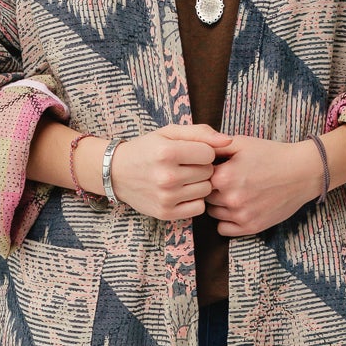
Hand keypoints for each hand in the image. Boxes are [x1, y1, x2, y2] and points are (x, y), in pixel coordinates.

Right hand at [104, 124, 230, 222]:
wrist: (116, 172)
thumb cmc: (147, 149)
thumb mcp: (169, 133)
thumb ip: (201, 133)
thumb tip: (228, 141)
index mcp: (167, 152)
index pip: (209, 154)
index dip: (202, 151)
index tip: (189, 152)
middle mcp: (166, 176)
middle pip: (208, 172)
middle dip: (201, 167)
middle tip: (184, 165)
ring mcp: (166, 197)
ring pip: (206, 190)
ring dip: (199, 183)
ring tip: (182, 178)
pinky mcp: (166, 213)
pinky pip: (199, 208)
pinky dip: (194, 200)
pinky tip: (182, 192)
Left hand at [203, 134, 323, 235]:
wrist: (302, 172)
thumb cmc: (271, 155)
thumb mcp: (242, 143)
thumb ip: (214, 146)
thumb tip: (194, 151)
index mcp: (224, 177)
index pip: (199, 178)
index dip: (206, 173)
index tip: (216, 169)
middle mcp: (230, 198)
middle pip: (205, 196)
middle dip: (212, 189)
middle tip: (227, 181)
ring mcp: (241, 215)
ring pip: (212, 213)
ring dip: (218, 205)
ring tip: (235, 193)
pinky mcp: (251, 227)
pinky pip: (223, 229)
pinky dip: (226, 221)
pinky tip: (237, 208)